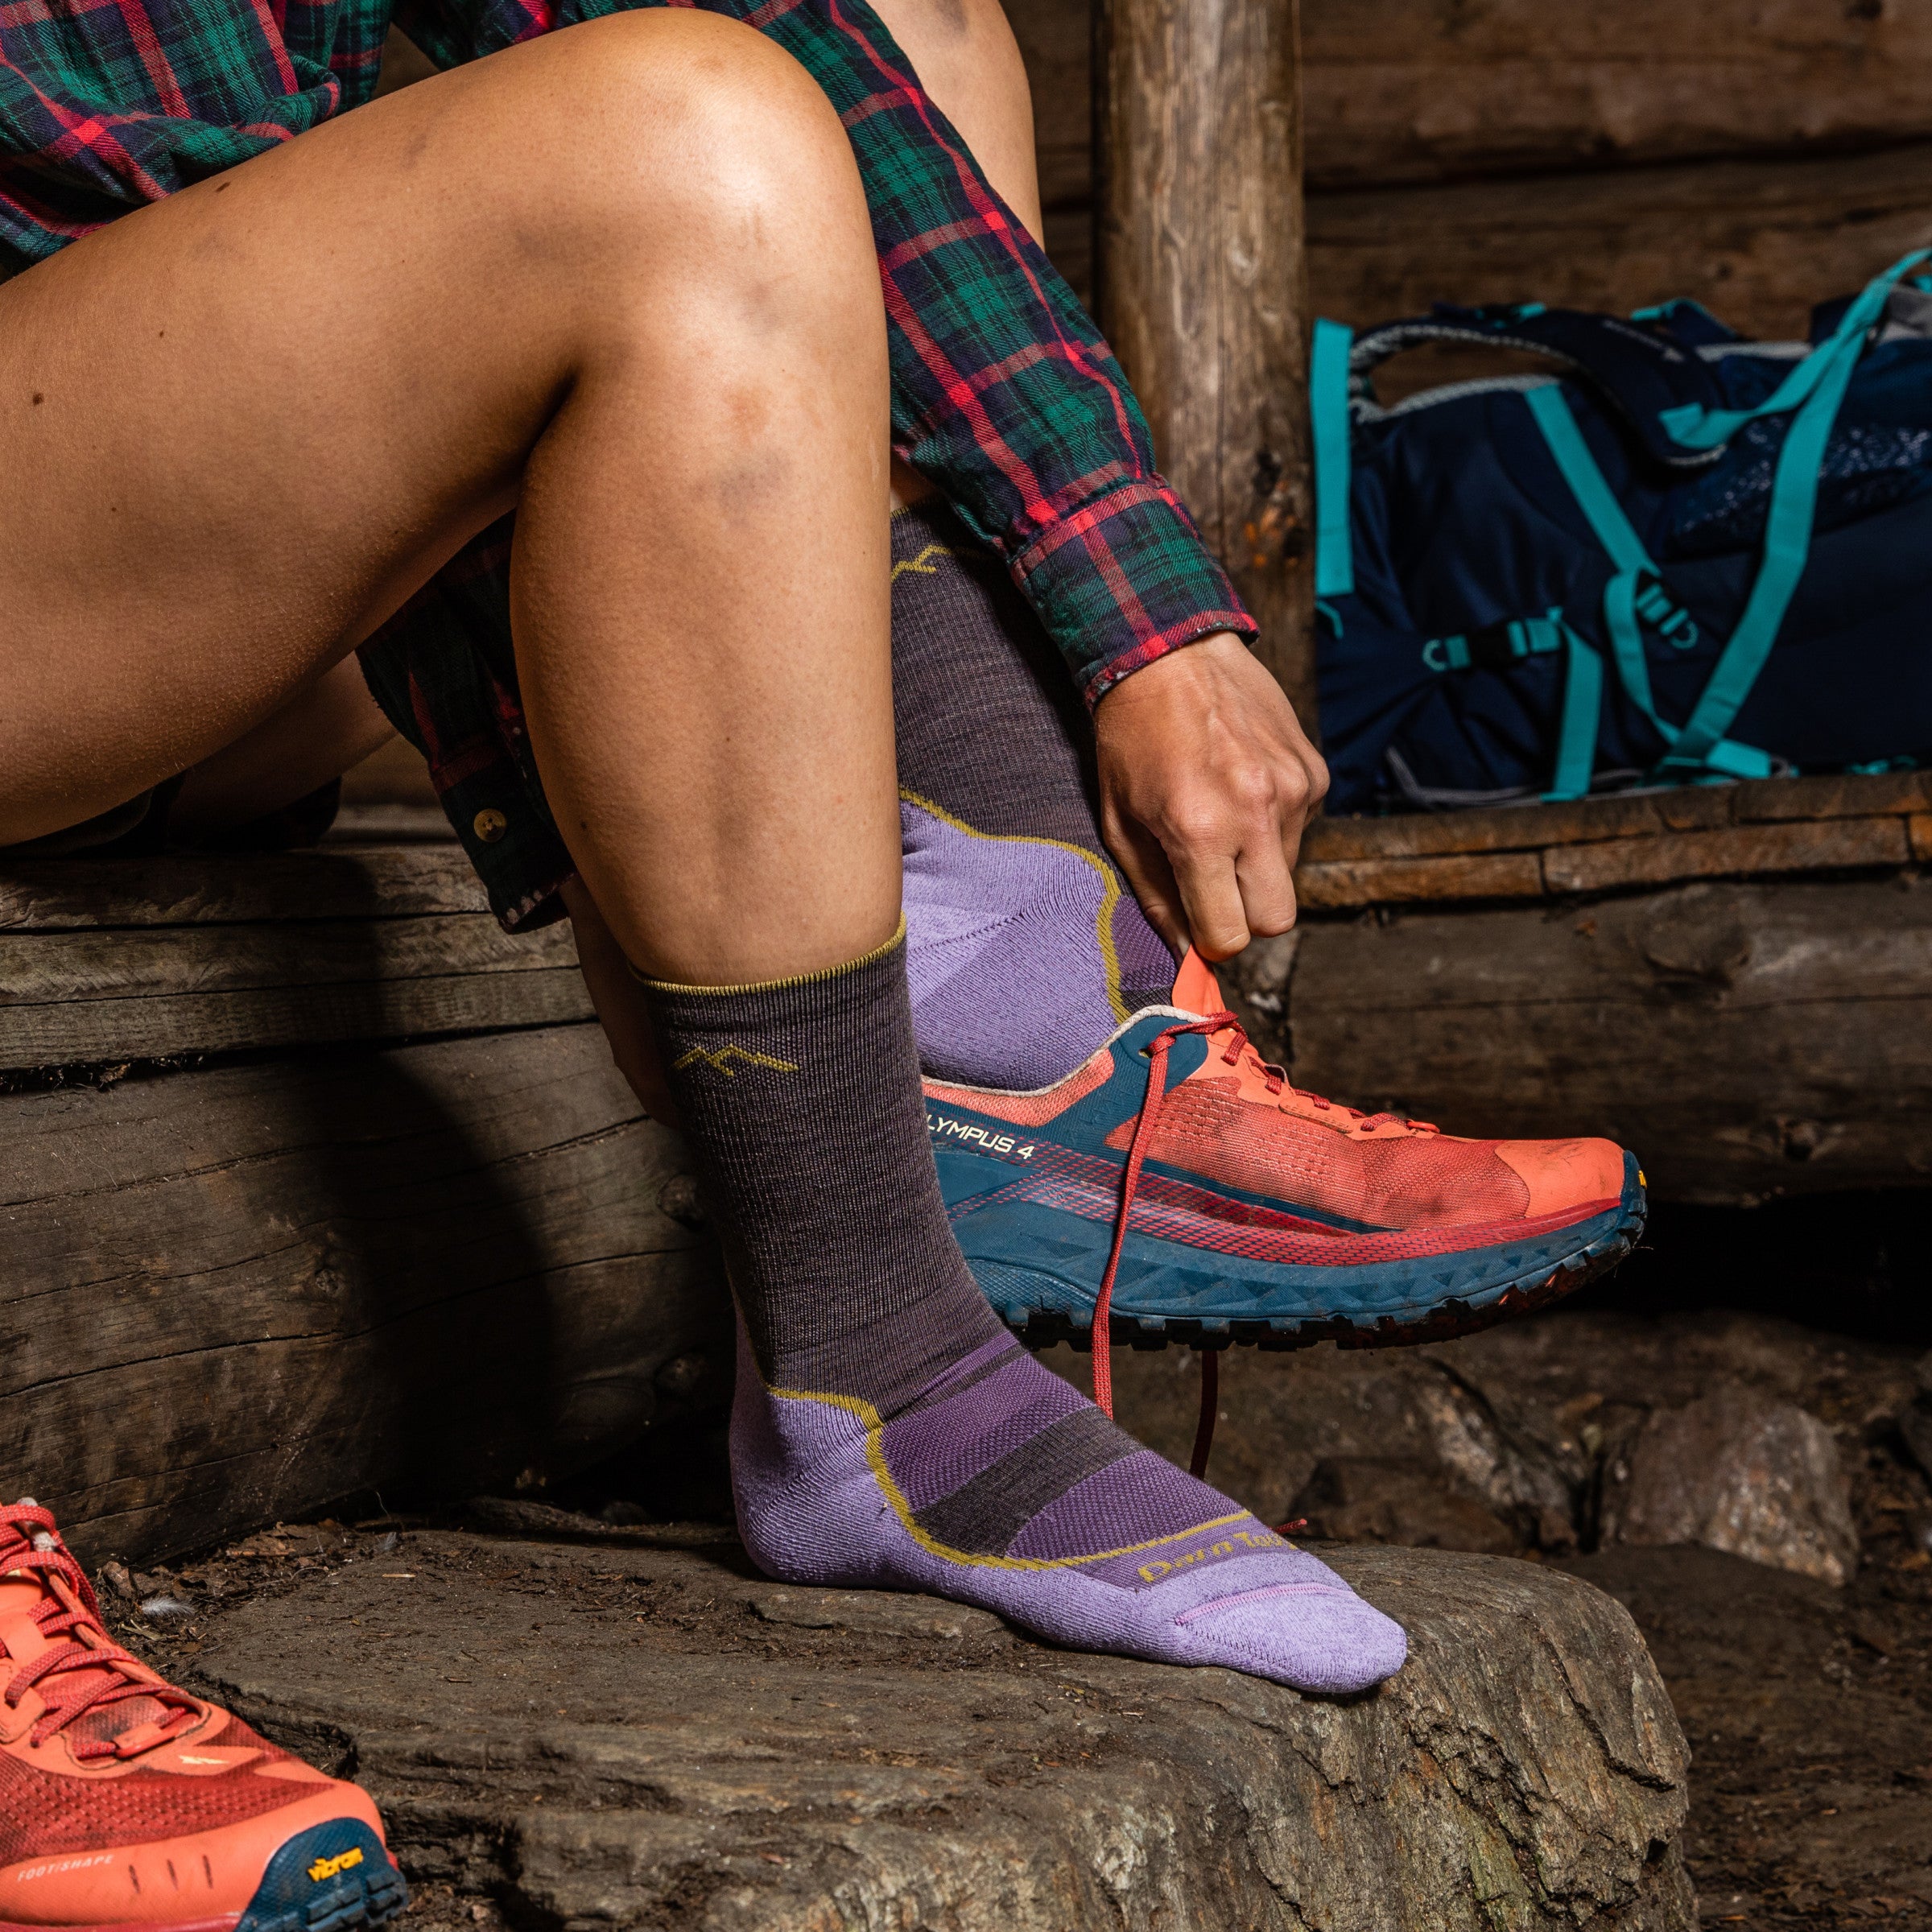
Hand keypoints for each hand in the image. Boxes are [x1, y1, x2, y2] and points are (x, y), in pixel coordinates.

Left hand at [1094, 632, 1328, 961]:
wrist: (1170, 652)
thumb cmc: (1132, 739)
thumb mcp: (1122, 822)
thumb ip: (1154, 894)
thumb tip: (1182, 952)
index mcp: (1200, 832)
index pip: (1229, 935)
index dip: (1212, 940)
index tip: (1199, 924)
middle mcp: (1256, 814)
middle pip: (1277, 920)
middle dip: (1246, 916)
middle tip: (1215, 886)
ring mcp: (1294, 791)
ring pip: (1288, 873)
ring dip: (1257, 864)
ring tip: (1222, 815)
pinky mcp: (1315, 773)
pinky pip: (1302, 828)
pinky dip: (1275, 825)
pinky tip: (1242, 787)